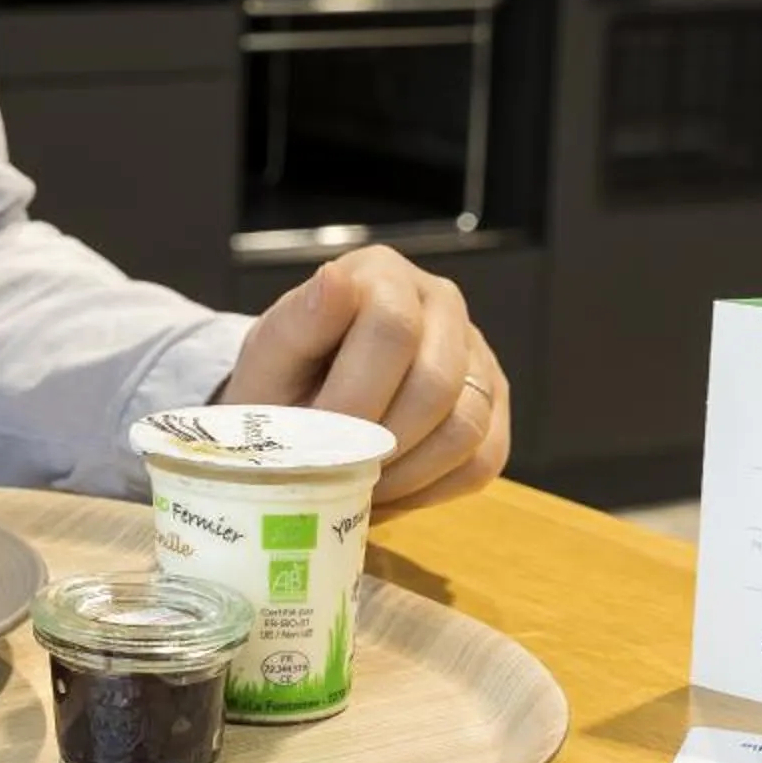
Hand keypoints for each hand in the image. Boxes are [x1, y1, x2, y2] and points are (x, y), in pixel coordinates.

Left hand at [221, 246, 510, 513]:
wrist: (298, 409)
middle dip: (378, 440)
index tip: (315, 438)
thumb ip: (296, 324)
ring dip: (405, 471)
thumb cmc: (281, 381)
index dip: (354, 396)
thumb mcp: (269, 358)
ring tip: (357, 482)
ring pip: (465, 426)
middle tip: (335, 470)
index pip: (393, 329)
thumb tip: (333, 280)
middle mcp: (440, 302)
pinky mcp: (492, 403)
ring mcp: (475, 353)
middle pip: (436, 383)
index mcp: (382, 274)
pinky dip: (432, 487)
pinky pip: (484, 458)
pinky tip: (389, 488)